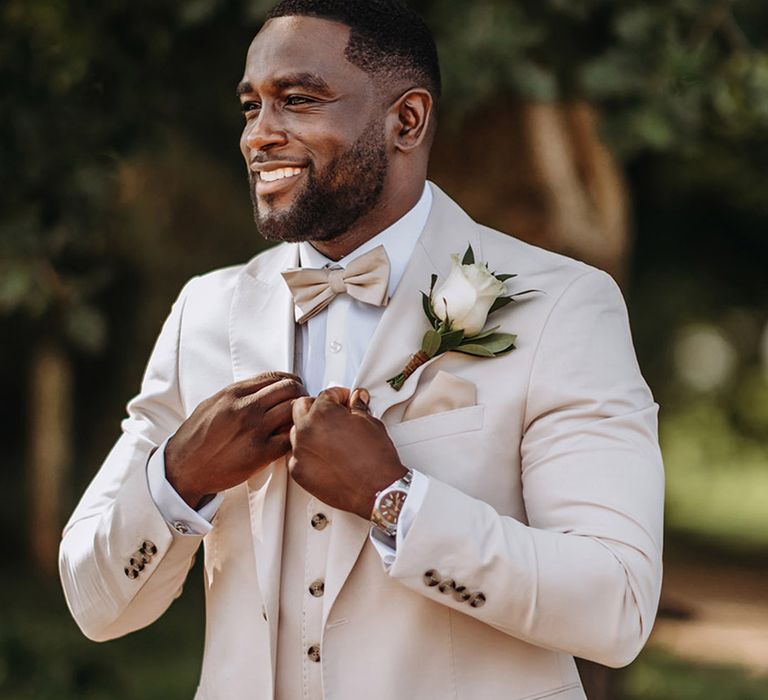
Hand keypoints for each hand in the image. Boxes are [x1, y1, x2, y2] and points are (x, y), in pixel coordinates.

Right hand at [165, 372, 307, 507]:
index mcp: (234, 393)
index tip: (294, 385)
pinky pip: (290, 439)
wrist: (183, 468)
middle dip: (299, 394)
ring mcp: (255, 430)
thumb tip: (260, 387)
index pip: (274, 377)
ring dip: (300, 415)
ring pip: (294, 411)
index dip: (289, 379)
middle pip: (289, 389)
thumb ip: (237, 394)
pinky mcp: (260, 453)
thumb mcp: (212, 404)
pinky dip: (295, 438)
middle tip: (300, 403)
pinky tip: (290, 440)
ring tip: (297, 422)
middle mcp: (246, 408)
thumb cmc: (196, 438)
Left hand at [289, 387, 407, 519]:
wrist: (377, 490)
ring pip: (296, 432)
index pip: (326, 394)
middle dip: (317, 407)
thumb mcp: (370, 424)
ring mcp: (300, 452)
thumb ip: (358, 408)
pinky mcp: (298, 472)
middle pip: (301, 407)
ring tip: (329, 436)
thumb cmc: (376, 460)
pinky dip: (307, 453)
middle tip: (333, 413)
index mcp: (323, 413)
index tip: (344, 400)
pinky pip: (297, 455)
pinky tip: (324, 455)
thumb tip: (356, 401)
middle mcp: (306, 430)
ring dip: (310, 430)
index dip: (339, 395)